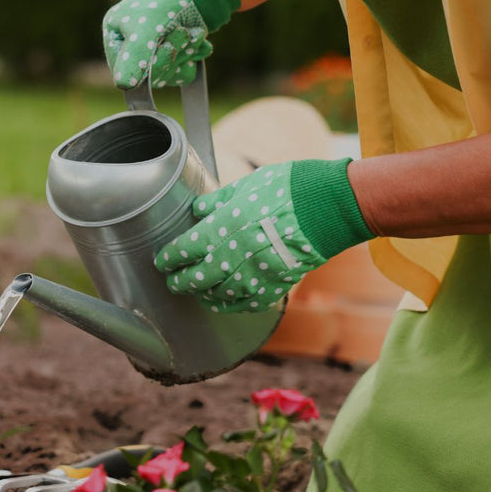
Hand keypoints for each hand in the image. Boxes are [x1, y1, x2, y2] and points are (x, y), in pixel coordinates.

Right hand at [102, 0, 239, 89]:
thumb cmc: (168, 0)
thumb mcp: (146, 26)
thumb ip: (134, 56)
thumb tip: (123, 85)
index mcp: (115, 35)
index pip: (124, 71)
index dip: (148, 66)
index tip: (166, 47)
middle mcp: (131, 47)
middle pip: (148, 76)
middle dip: (171, 56)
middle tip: (183, 35)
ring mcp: (152, 53)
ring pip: (167, 75)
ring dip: (185, 55)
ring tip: (193, 34)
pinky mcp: (172, 56)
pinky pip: (181, 74)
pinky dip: (192, 58)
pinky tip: (199, 43)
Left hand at [154, 159, 374, 312]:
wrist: (329, 206)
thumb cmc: (287, 189)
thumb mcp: (246, 186)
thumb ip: (219, 201)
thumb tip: (198, 209)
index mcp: (221, 229)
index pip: (183, 251)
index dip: (169, 259)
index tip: (162, 261)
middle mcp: (232, 257)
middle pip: (195, 279)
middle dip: (180, 282)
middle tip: (173, 282)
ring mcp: (254, 276)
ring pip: (218, 296)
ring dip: (203, 295)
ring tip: (197, 292)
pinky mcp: (275, 286)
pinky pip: (246, 304)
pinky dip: (231, 305)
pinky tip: (224, 302)